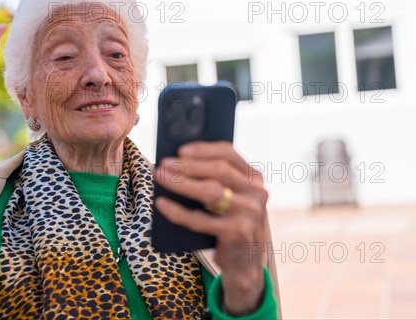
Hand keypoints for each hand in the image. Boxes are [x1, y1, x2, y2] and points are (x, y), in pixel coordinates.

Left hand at [155, 141, 268, 315]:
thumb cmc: (230, 224)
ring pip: (210, 191)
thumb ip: (217, 181)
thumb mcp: (232, 199)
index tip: (180, 149)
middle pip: (218, 170)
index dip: (203, 149)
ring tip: (160, 177)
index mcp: (255, 179)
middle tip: (163, 164)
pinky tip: (162, 205)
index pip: (229, 154)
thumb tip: (178, 163)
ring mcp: (249, 213)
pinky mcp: (237, 233)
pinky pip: (200, 220)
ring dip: (180, 182)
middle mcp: (256, 193)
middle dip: (187, 165)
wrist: (246, 265)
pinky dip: (178, 212)